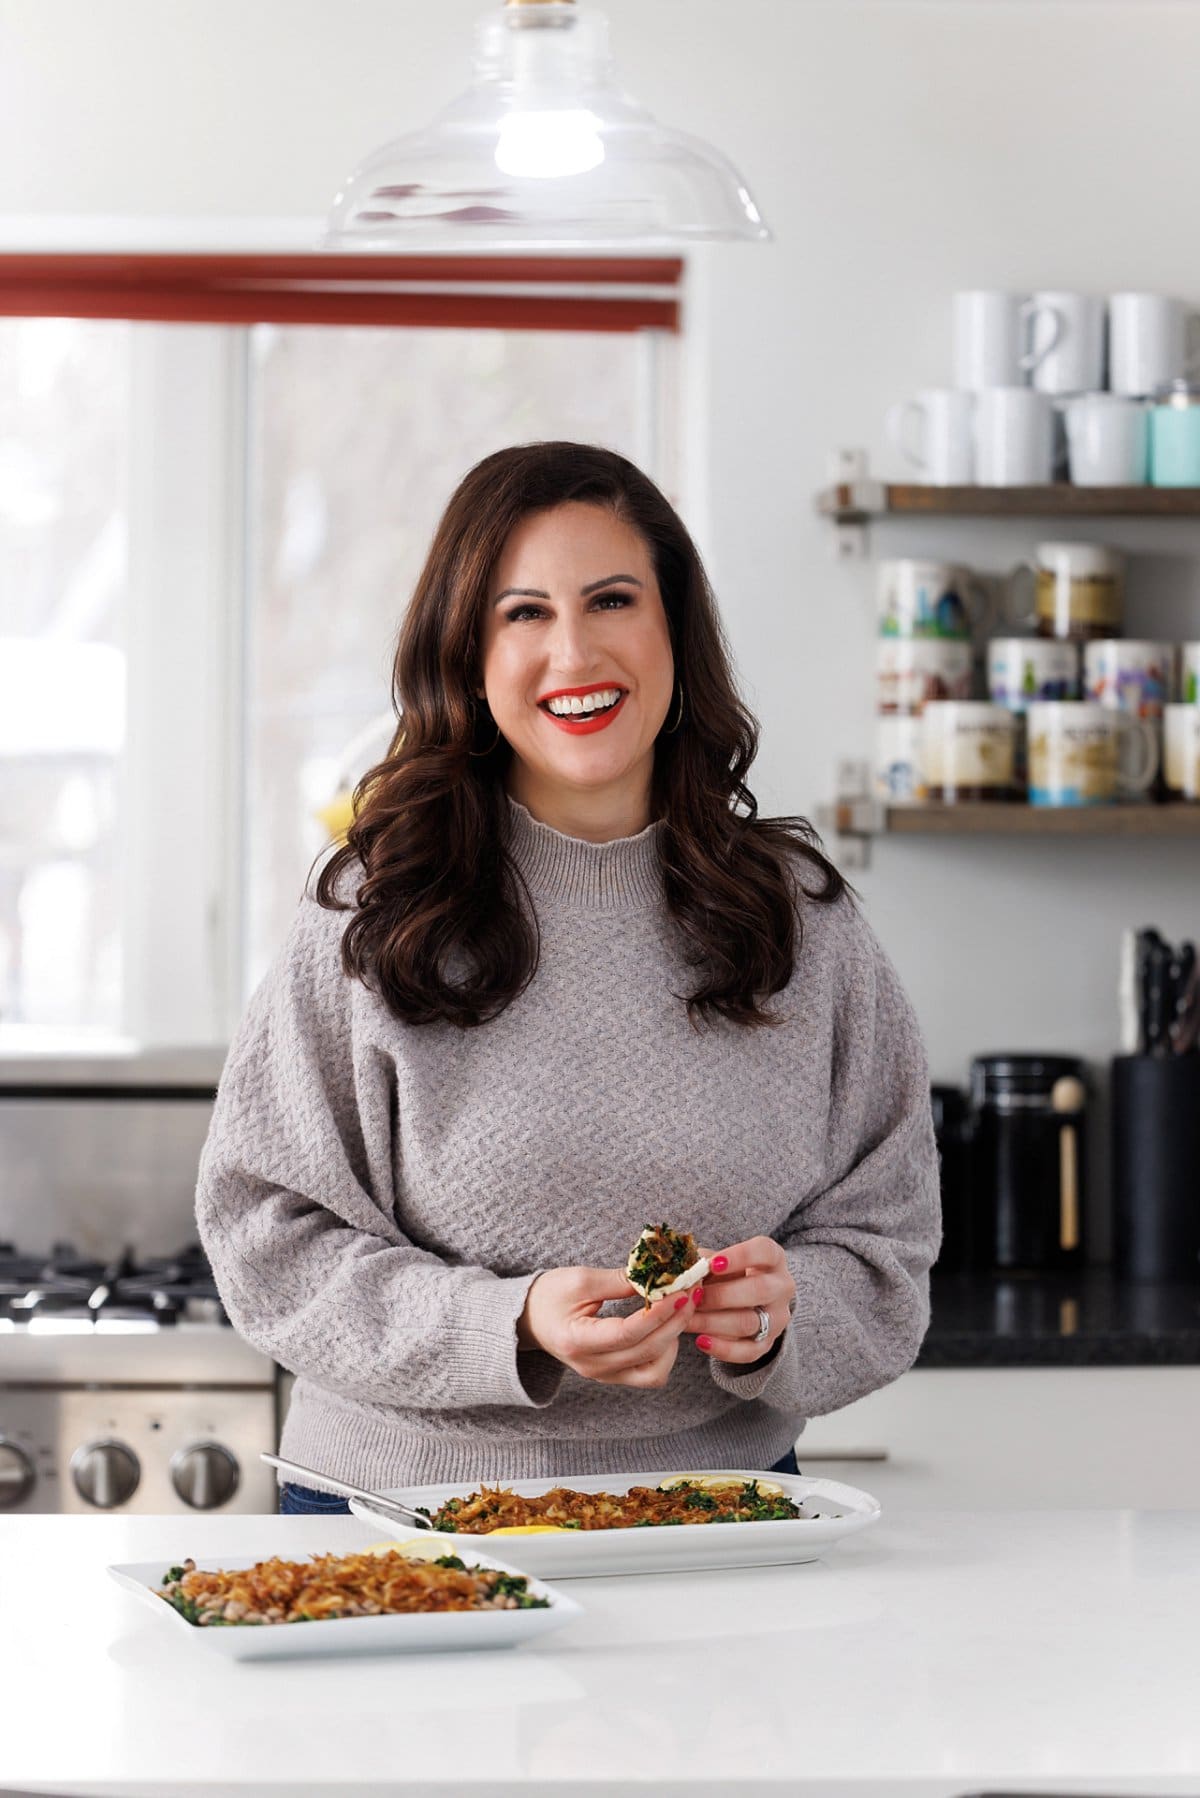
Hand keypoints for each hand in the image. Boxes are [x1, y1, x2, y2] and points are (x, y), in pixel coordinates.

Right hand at [518, 1266, 695, 1387]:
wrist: (529, 1319)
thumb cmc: (548, 1296)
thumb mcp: (579, 1280)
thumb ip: (619, 1280)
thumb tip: (659, 1276)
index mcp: (577, 1341)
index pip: (628, 1332)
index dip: (659, 1312)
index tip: (680, 1291)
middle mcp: (593, 1366)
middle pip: (647, 1351)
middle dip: (675, 1321)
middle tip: (692, 1293)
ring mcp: (604, 1376)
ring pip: (655, 1372)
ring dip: (673, 1341)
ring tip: (679, 1311)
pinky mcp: (614, 1376)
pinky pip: (649, 1374)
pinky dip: (664, 1353)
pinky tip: (666, 1328)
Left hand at [682, 1236, 795, 1364]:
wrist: (747, 1302)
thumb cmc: (729, 1274)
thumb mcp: (722, 1262)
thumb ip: (706, 1263)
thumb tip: (685, 1271)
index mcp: (774, 1259)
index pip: (764, 1251)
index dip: (740, 1256)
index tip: (712, 1264)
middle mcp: (782, 1287)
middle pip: (759, 1290)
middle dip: (721, 1295)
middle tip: (694, 1297)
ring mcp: (777, 1318)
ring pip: (749, 1322)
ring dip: (713, 1322)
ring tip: (687, 1320)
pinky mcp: (768, 1343)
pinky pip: (748, 1352)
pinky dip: (723, 1348)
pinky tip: (701, 1341)